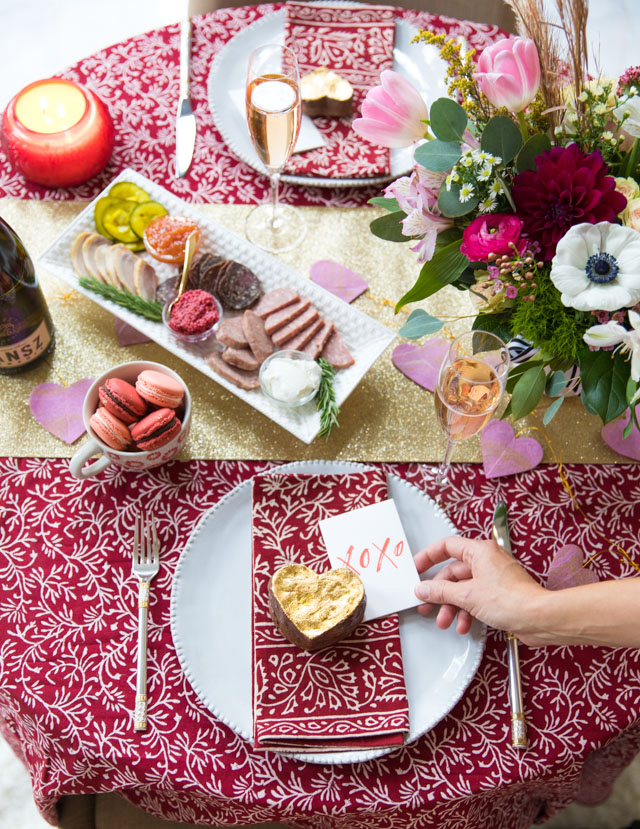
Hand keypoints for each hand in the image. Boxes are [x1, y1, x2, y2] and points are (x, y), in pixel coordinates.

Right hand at [413, 536, 545, 643]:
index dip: (429, 557)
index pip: (447, 546)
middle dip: (439, 592)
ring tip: (445, 621)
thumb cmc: (512, 599)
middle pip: (454, 573)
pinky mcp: (500, 595)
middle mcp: (487, 561)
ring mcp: (494, 579)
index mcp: (480, 551)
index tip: (416, 568)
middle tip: (426, 603)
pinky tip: (463, 625)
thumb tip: (423, 588)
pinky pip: (475, 600)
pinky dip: (466, 612)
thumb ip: (440, 591)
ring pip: (464, 589)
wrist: (539, 619)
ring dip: (452, 606)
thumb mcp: (467, 595)